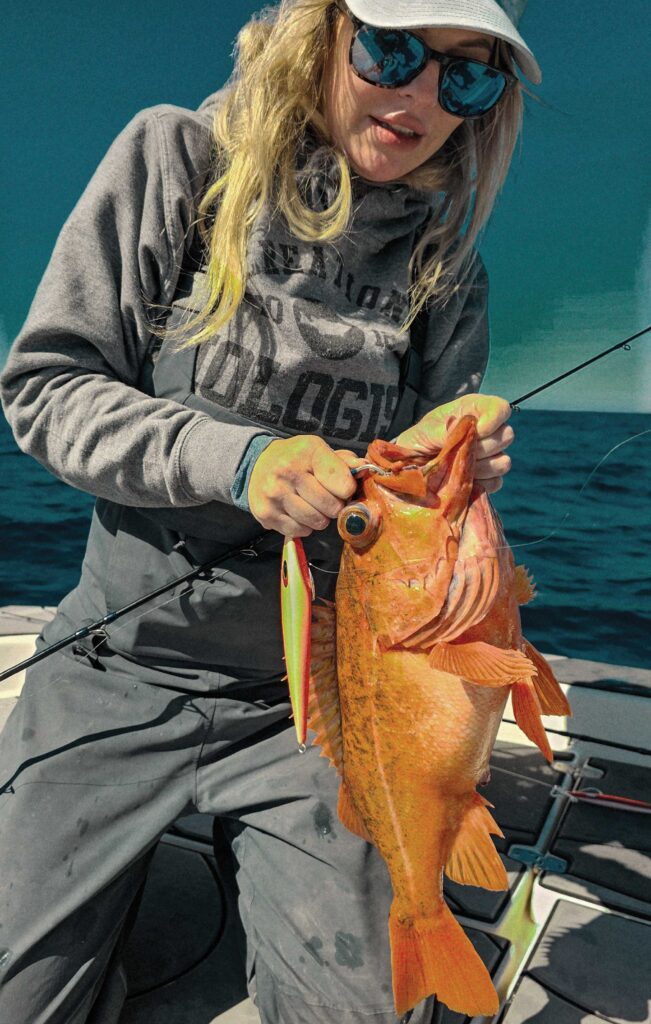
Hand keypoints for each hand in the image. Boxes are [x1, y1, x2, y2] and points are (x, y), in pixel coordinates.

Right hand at [248, 435, 358, 537]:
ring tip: (311, 505)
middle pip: (331, 507)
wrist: (257, 464)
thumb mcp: (318, 450)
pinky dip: (303, 526)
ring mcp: (275, 494)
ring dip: (319, 518)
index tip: (342, 487)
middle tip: (326, 498)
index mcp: (308, 451)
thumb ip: (343, 461)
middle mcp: (288, 471)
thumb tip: (365, 468)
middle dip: (334, 506)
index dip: (347, 490)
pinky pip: (299, 531)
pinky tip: (297, 512)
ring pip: (316, 522)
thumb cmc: (296, 458)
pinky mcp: (266, 513)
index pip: (343, 483)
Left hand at [394, 394, 513, 493]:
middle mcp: (487, 430)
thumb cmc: (418, 441)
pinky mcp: (489, 478)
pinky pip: (496, 482)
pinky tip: (463, 480)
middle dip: (482, 447)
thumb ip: (443, 430)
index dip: (493, 420)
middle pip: (507, 436)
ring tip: (457, 467)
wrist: (412, 466)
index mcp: (474, 411)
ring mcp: (491, 455)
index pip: (501, 409)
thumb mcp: (424, 432)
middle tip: (458, 451)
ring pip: (503, 462)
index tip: (474, 431)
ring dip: (480, 467)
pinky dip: (480, 483)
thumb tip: (460, 430)